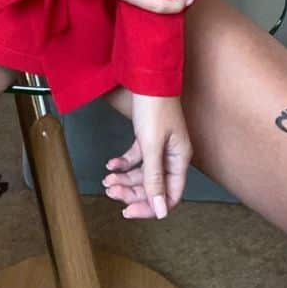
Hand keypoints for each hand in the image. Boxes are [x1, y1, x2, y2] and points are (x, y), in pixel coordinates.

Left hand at [102, 94, 192, 218]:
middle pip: (153, 186)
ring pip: (142, 173)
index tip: (129, 211)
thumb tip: (161, 211)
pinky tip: (111, 164)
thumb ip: (155, 179)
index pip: (170, 196)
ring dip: (124, 178)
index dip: (150, 207)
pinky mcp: (147, 137)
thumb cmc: (154, 107)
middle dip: (132, 191)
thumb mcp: (152, 145)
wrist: (147, 75)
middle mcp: (171, 156)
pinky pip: (135, 158)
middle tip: (111, 192)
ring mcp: (159, 146)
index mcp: (179, 160)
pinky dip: (123, 162)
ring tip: (107, 179)